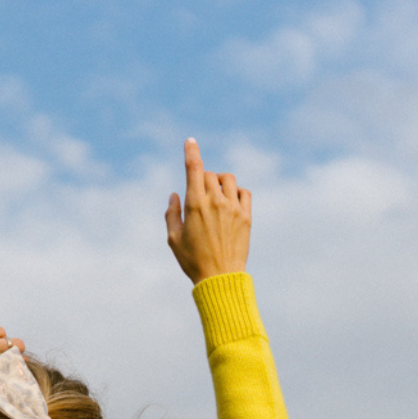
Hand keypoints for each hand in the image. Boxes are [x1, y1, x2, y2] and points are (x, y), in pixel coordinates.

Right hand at [165, 138, 250, 282]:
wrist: (220, 277)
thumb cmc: (193, 261)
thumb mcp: (173, 239)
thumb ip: (171, 213)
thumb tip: (175, 194)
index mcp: (195, 204)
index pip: (194, 168)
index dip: (192, 152)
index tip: (190, 141)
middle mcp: (215, 202)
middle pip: (209, 174)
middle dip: (202, 178)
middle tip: (199, 193)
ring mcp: (233, 208)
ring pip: (228, 179)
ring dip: (219, 181)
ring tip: (215, 194)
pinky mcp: (246, 216)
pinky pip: (244, 192)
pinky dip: (237, 191)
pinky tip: (231, 201)